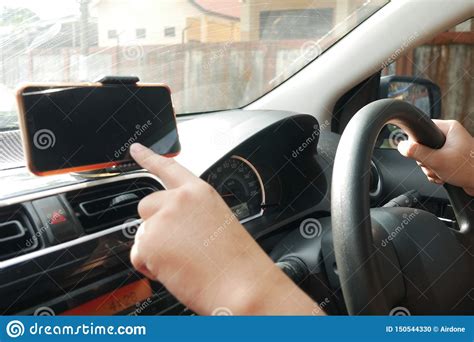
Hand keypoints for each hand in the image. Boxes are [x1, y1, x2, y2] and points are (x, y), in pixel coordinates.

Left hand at [129, 143, 317, 314]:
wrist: (242, 285)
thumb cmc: (237, 262)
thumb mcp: (217, 223)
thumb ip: (191, 215)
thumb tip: (172, 226)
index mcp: (200, 193)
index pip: (169, 168)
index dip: (149, 157)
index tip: (135, 149)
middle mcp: (178, 200)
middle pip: (146, 206)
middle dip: (154, 226)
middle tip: (177, 246)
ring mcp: (162, 219)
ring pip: (142, 234)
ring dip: (155, 251)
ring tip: (185, 263)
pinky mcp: (150, 242)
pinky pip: (138, 256)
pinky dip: (151, 267)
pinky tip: (176, 271)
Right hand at [397, 120, 473, 194]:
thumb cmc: (468, 169)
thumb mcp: (437, 160)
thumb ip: (416, 152)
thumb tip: (401, 146)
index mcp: (449, 128)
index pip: (421, 129)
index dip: (416, 143)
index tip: (419, 153)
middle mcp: (450, 135)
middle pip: (422, 146)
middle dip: (426, 161)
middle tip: (435, 165)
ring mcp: (451, 147)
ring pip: (428, 157)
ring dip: (430, 168)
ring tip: (442, 172)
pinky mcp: (451, 158)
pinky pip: (434, 164)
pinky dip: (436, 172)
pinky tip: (444, 176)